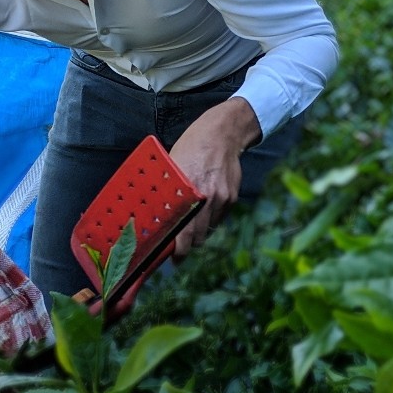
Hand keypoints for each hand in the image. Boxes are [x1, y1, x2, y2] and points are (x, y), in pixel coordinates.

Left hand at [166, 97, 260, 256]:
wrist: (224, 133)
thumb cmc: (192, 146)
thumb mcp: (174, 165)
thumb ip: (170, 191)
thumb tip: (160, 216)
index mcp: (188, 189)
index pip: (183, 230)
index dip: (178, 249)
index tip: (174, 258)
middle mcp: (206, 197)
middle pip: (197, 236)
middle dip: (187, 246)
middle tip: (177, 248)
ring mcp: (222, 198)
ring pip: (208, 230)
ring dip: (198, 235)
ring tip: (189, 232)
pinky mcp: (232, 197)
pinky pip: (218, 219)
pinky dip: (209, 221)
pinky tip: (203, 213)